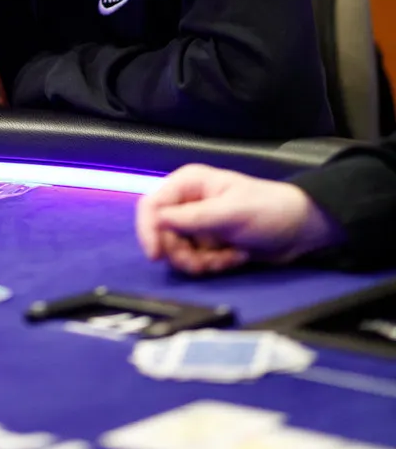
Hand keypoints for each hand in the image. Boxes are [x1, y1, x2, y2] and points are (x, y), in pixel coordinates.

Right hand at [135, 164, 343, 274]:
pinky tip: (235, 257)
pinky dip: (214, 265)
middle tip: (207, 261)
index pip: (152, 205)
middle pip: (162, 235)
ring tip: (229, 257)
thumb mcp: (230, 213)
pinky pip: (196, 261)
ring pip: (178, 252)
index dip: (148, 230)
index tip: (156, 255)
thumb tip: (157, 221)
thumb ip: (193, 218)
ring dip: (202, 262)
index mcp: (189, 184)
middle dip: (184, 253)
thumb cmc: (268, 210)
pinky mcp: (209, 245)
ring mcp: (199, 226)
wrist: (300, 230)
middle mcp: (188, 203)